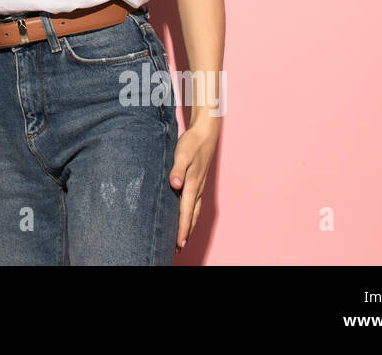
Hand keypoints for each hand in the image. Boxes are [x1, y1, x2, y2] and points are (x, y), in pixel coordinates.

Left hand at [170, 121, 218, 250]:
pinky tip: (185, 216)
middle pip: (192, 217)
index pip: (186, 212)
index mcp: (192, 185)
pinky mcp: (198, 182)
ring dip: (189, 226)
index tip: (178, 244)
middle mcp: (197, 189)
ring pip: (194, 212)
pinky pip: (194, 204)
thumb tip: (176, 185)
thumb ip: (177, 170)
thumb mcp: (182, 154)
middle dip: (186, 233)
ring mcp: (199, 187)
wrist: (205, 134)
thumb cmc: (192, 144)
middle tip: (179, 249)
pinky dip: (190, 215)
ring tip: (182, 239)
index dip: (182, 229)